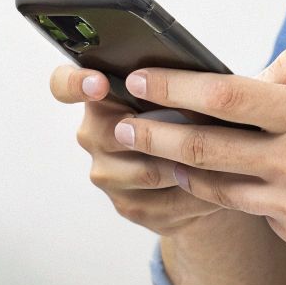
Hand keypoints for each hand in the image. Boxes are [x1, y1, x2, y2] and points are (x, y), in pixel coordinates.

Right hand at [48, 65, 246, 236]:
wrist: (203, 171)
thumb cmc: (191, 119)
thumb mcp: (183, 92)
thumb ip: (175, 82)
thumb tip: (193, 78)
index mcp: (100, 97)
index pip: (64, 85)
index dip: (76, 83)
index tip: (100, 84)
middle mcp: (94, 135)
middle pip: (110, 132)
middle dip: (157, 129)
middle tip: (197, 122)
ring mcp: (108, 174)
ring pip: (145, 170)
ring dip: (186, 163)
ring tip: (221, 155)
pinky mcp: (129, 206)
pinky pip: (164, 201)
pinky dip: (197, 191)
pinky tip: (218, 182)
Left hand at [111, 49, 285, 257]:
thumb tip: (253, 75)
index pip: (224, 98)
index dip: (175, 89)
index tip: (140, 79)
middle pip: (205, 149)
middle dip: (153, 134)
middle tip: (118, 124)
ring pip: (220, 189)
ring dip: (182, 171)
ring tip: (154, 153)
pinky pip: (259, 211)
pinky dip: (244, 193)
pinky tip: (236, 179)